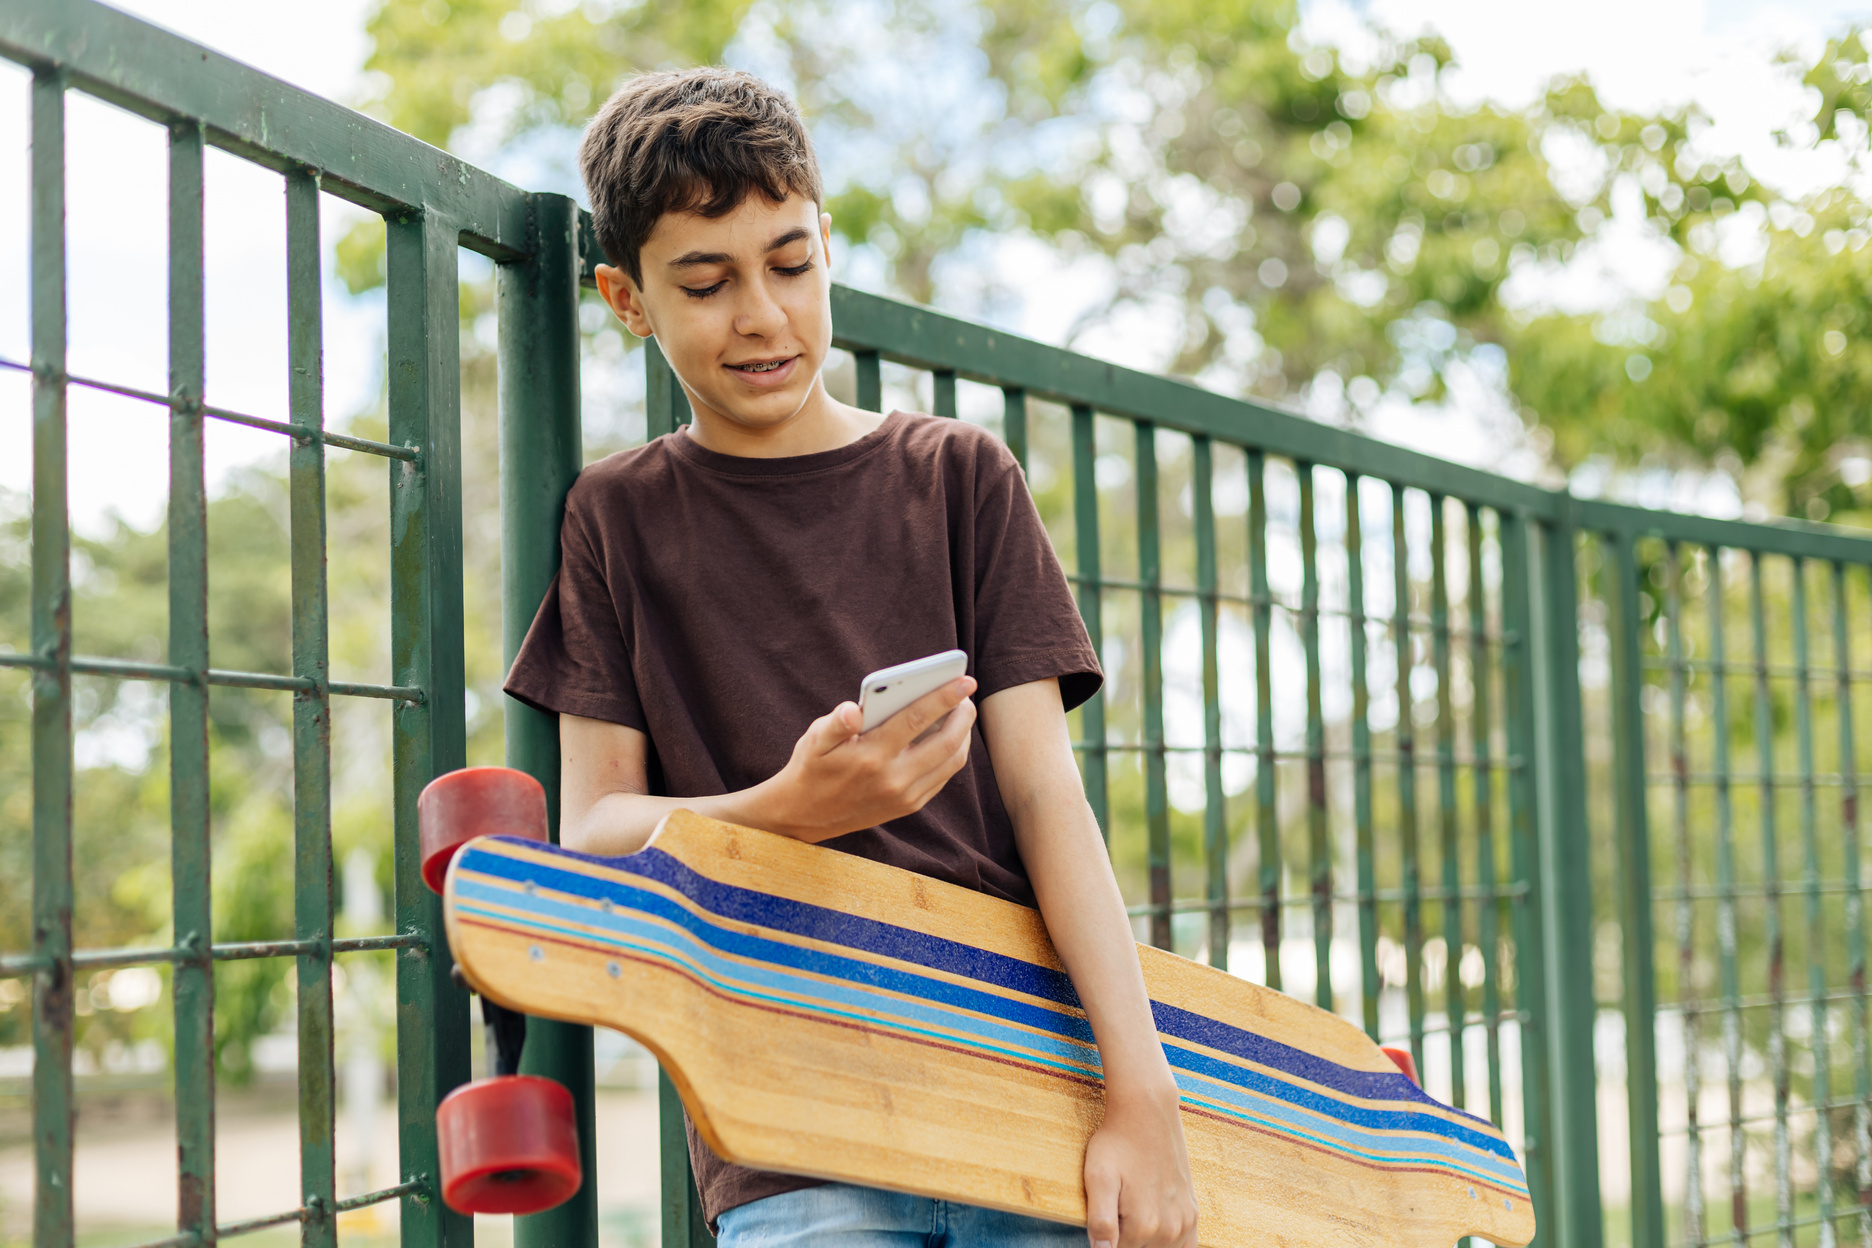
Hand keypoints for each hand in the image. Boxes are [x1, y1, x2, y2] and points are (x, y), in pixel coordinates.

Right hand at [751, 677, 976, 841]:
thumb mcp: (814, 740)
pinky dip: (952, 754)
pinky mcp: (909, 806)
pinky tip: (949, 736)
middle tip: (966, 694)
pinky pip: (942, 777)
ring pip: (951, 763)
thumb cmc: (812, 767)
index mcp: (870, 757)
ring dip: (963, 735)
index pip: (915, 720)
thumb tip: (852, 711)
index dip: (943, 698)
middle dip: (963, 715)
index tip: (964, 680)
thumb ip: (835, 723)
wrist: (805, 816)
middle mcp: (893, 780)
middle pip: (945, 743)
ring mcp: (904, 797)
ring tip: (960, 713)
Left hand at [1084, 1085, 1197, 1247]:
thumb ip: (1100, 1221)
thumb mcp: (1098, 1177)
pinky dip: (1171, 1244)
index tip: (1107, 1210)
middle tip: (1120, 1200)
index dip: (1106, 1236)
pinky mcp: (1192, 1211)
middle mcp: (1169, 1230)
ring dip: (1145, 1239)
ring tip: (1134, 1203)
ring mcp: (1185, 1221)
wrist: (1148, 1112)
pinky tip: (1156, 1228)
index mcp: (1142, 1227)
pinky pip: (1186, 1245)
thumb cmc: (1117, 1142)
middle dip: (1124, 1236)